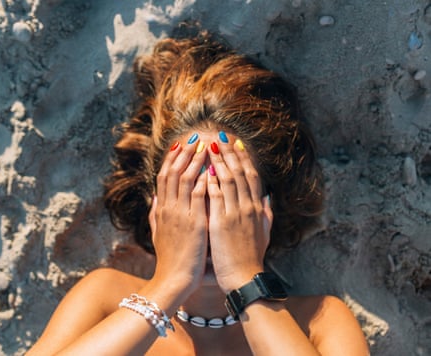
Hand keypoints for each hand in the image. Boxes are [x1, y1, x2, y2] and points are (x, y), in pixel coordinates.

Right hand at [149, 136, 207, 295]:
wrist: (173, 278)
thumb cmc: (169, 257)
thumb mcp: (157, 233)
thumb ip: (155, 214)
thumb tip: (154, 198)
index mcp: (161, 209)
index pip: (164, 177)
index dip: (172, 159)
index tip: (179, 145)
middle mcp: (169, 208)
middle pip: (173, 172)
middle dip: (184, 153)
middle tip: (194, 138)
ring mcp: (181, 214)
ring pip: (185, 179)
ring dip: (195, 161)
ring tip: (204, 146)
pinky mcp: (195, 223)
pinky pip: (198, 196)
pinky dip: (204, 180)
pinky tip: (211, 169)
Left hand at [207, 134, 272, 292]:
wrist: (245, 278)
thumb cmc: (253, 257)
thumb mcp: (265, 233)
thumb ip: (266, 213)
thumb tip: (267, 197)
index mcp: (257, 208)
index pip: (252, 176)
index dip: (244, 158)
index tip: (237, 144)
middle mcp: (248, 207)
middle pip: (240, 173)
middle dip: (230, 153)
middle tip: (221, 136)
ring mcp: (235, 214)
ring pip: (228, 180)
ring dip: (219, 161)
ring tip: (210, 146)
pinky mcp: (221, 223)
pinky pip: (216, 197)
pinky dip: (211, 182)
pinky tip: (204, 170)